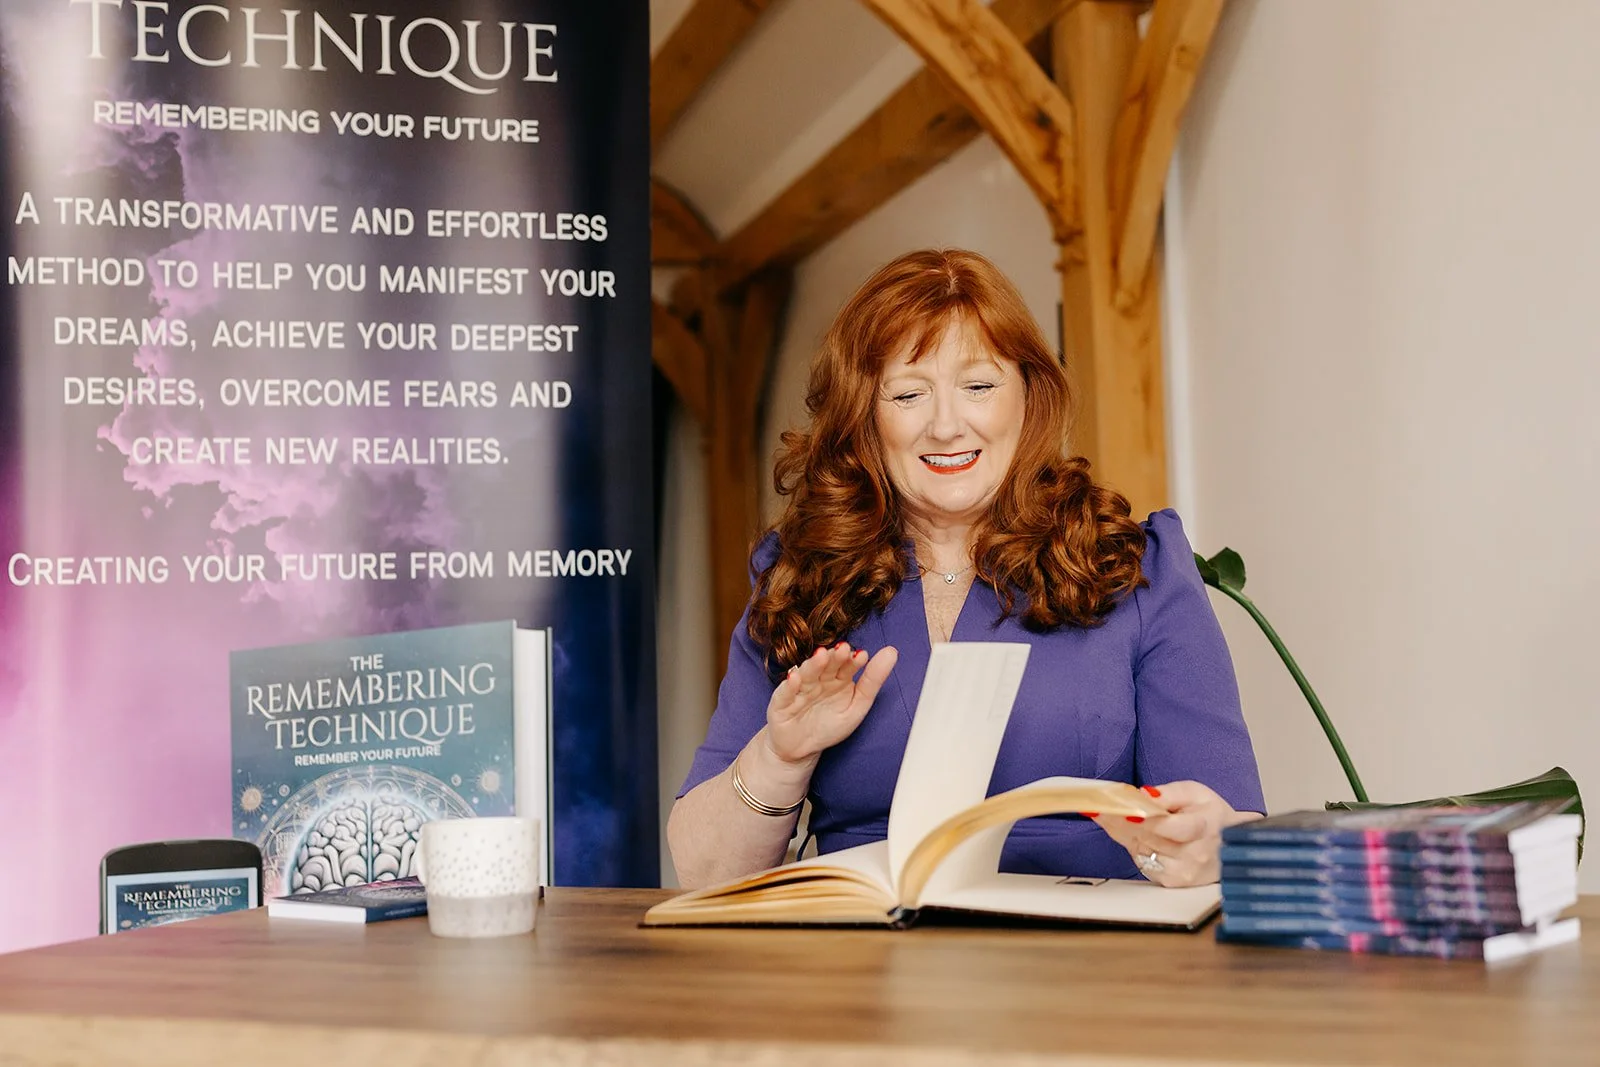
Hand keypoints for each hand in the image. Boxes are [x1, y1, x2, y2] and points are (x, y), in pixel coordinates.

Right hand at [763, 642, 898, 766]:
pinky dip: (789, 685)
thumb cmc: (828, 725)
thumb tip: (892, 652)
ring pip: (806, 674)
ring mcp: (799, 689)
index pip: (846, 665)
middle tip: (843, 649)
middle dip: (834, 657)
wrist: (800, 749)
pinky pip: (785, 692)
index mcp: (837, 678)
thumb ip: (873, 680)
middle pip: (826, 665)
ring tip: (821, 656)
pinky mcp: (781, 702)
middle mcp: (818, 679)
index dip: (853, 661)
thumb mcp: (857, 706)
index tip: (862, 656)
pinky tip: (795, 678)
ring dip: (813, 665)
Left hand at [1092, 780, 1261, 887]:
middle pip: (1147, 837)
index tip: (1118, 809)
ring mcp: (1183, 872)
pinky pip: (1142, 861)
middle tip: (1095, 806)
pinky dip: (1132, 846)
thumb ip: (1170, 794)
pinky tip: (1128, 832)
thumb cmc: (1211, 815)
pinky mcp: (1172, 882)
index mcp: (1203, 828)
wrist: (1231, 844)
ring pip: (1139, 850)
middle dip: (1118, 820)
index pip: (1168, 826)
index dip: (1141, 818)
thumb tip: (1144, 795)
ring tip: (1105, 814)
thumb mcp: (1196, 793)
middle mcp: (1194, 855)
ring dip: (1121, 832)